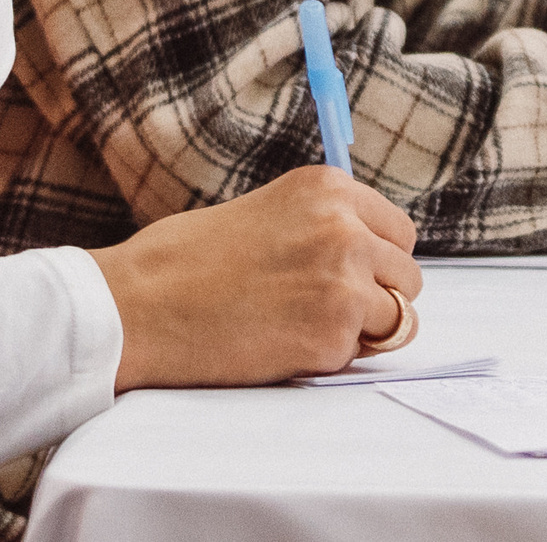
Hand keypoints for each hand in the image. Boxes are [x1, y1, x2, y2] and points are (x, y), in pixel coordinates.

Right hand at [89, 166, 420, 389]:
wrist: (140, 305)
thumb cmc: (184, 260)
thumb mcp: (265, 211)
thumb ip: (320, 226)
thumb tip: (367, 255)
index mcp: (329, 189)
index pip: (398, 231)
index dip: (376, 259)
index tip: (349, 274)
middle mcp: (346, 229)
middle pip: (407, 275)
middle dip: (377, 296)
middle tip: (324, 308)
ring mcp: (344, 283)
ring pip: (398, 318)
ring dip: (363, 330)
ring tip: (304, 326)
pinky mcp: (331, 336)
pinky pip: (360, 356)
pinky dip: (331, 358)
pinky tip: (283, 344)